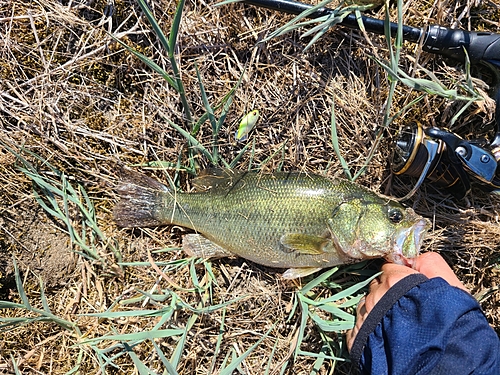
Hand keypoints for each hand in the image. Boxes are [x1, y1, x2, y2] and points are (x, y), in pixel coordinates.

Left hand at [346, 252, 467, 351]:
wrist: (440, 357)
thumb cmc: (448, 319)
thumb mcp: (448, 283)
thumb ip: (428, 263)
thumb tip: (412, 258)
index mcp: (393, 280)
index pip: (388, 270)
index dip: (398, 279)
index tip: (407, 288)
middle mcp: (374, 295)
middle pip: (376, 287)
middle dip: (386, 294)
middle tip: (403, 309)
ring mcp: (364, 316)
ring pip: (365, 306)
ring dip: (376, 311)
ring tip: (394, 324)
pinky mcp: (356, 337)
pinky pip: (356, 327)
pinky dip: (366, 329)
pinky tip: (382, 335)